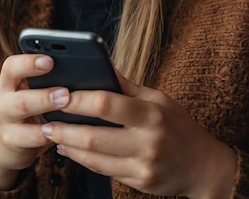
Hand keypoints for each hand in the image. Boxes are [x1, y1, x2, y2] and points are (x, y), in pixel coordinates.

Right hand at [0, 54, 70, 189]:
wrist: (9, 142)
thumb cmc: (30, 109)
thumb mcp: (32, 91)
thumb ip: (48, 79)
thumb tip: (81, 67)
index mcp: (9, 80)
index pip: (12, 66)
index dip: (29, 62)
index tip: (50, 61)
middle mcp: (3, 98)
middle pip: (18, 90)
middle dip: (44, 92)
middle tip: (65, 92)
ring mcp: (5, 120)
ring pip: (22, 110)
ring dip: (45, 106)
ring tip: (66, 104)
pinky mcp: (11, 140)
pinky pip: (29, 137)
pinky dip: (47, 133)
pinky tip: (62, 130)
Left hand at [40, 72, 236, 198]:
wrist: (203, 166)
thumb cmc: (178, 125)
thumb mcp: (158, 99)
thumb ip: (127, 85)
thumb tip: (101, 64)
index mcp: (151, 113)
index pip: (107, 104)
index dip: (80, 100)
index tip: (60, 94)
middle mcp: (147, 141)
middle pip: (94, 136)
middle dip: (64, 128)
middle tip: (44, 119)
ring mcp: (142, 166)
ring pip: (94, 158)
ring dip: (68, 146)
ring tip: (51, 133)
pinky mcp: (139, 183)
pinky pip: (103, 171)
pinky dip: (82, 160)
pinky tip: (70, 149)